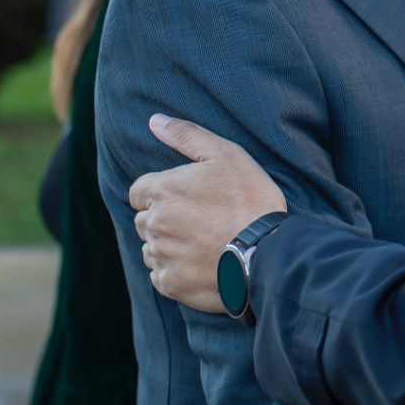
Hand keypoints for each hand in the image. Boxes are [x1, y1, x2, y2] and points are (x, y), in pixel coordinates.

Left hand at [128, 114, 286, 311]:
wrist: (266, 252)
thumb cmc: (249, 199)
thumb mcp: (226, 154)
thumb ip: (186, 135)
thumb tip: (154, 120)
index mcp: (161, 191)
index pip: (139, 191)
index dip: (160, 193)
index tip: (185, 198)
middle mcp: (154, 223)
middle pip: (144, 221)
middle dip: (164, 219)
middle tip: (200, 220)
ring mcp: (161, 255)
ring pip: (152, 248)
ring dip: (168, 245)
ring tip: (203, 243)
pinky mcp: (170, 283)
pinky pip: (161, 276)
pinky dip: (175, 270)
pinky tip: (201, 263)